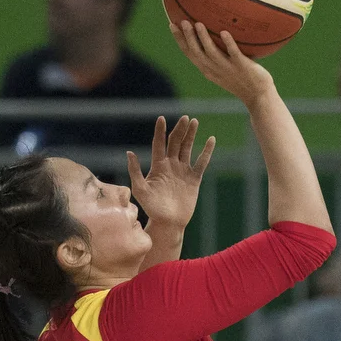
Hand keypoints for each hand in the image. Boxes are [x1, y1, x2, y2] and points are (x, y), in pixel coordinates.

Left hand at [127, 114, 215, 232]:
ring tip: (194, 122)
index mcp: (158, 166)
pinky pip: (201, 162)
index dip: (160, 131)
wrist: (168, 222)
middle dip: (180, 129)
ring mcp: (183, 171)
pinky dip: (206, 152)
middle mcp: (170, 165)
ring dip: (191, 135)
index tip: (161, 118)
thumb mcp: (140, 189)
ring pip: (187, 148)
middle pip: (175, 143)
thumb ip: (135, 171)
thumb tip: (129, 152)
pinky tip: (211, 140)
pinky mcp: (194, 179)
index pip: (159, 144)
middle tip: (185, 118)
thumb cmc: (152, 208)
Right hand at [169, 20, 275, 105]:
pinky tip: (224, 32)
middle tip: (183, 21)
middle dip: (188, 37)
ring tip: (199, 24)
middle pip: (197, 53)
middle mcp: (215, 70)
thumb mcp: (224, 69)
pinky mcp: (242, 67)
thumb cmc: (243, 80)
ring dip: (203, 38)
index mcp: (208, 70)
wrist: (259, 96)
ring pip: (212, 53)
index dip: (180, 40)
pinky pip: (234, 54)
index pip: (190, 53)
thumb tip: (215, 33)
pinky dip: (229, 43)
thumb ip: (217, 55)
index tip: (172, 25)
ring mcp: (228, 68)